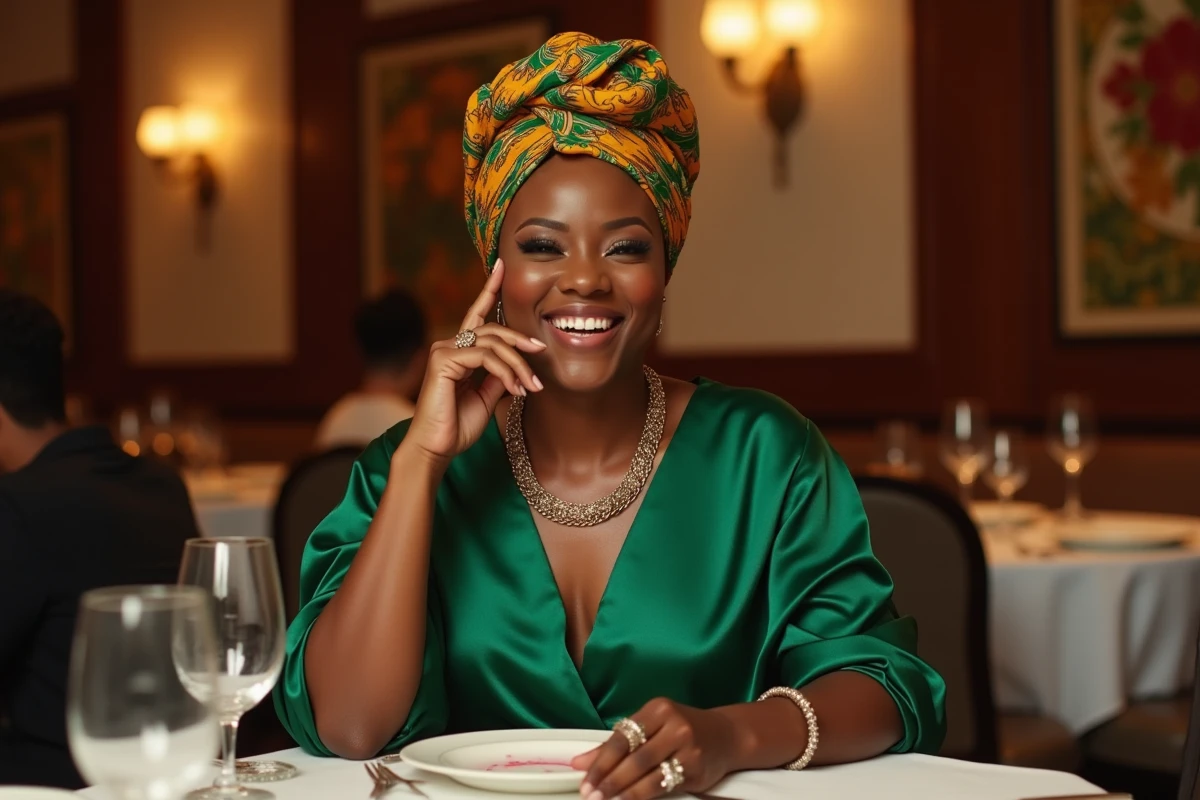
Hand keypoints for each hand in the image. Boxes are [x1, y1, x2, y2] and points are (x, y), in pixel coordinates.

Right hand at [403, 260, 545, 466]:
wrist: (437, 449)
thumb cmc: (457, 427)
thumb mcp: (487, 397)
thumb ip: (499, 376)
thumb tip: (517, 365)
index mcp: (459, 351)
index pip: (476, 314)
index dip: (489, 288)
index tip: (502, 266)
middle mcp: (448, 345)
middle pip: (493, 329)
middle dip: (520, 341)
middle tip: (542, 353)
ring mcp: (443, 350)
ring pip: (493, 343)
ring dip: (518, 364)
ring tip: (531, 387)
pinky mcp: (442, 361)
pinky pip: (485, 357)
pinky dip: (505, 371)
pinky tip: (515, 388)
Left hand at [572, 698, 742, 799]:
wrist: (727, 736)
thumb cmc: (682, 730)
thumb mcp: (651, 727)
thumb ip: (617, 744)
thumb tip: (579, 762)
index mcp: (658, 708)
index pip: (622, 737)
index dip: (600, 760)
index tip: (584, 778)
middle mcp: (674, 725)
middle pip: (634, 757)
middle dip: (609, 779)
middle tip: (591, 795)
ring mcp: (688, 747)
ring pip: (648, 774)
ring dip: (623, 791)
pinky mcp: (696, 768)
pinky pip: (664, 786)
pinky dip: (643, 796)